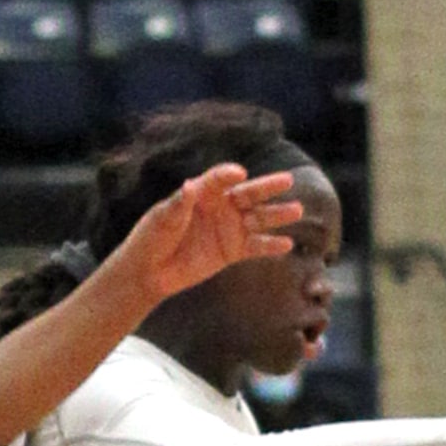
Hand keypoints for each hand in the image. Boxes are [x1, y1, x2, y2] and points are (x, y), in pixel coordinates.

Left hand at [111, 165, 303, 307]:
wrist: (149, 271)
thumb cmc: (151, 238)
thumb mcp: (162, 219)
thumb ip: (179, 204)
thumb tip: (189, 186)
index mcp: (202, 192)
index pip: (219, 179)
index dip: (228, 175)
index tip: (239, 174)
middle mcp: (220, 206)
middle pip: (248, 194)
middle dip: (267, 187)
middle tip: (288, 180)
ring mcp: (228, 228)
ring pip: (257, 219)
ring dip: (277, 215)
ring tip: (297, 211)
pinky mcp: (231, 251)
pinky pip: (255, 247)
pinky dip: (270, 246)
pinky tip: (286, 244)